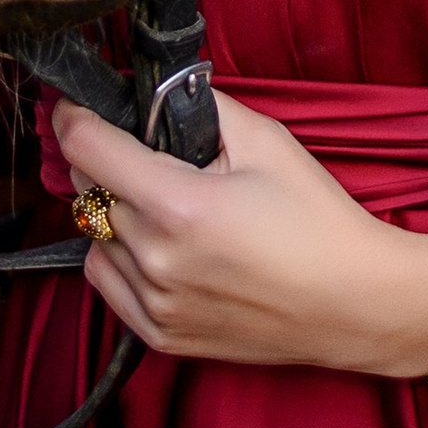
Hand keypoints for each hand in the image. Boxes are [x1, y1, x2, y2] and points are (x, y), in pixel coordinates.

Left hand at [58, 94, 427, 377]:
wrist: (353, 302)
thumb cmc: (317, 218)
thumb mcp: (267, 140)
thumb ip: (201, 106)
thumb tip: (154, 91)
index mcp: (178, 204)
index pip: (86, 148)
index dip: (74, 117)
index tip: (76, 106)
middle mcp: (156, 258)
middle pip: (87, 191)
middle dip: (103, 162)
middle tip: (142, 153)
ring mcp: (155, 302)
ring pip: (93, 237)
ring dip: (112, 212)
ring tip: (161, 205)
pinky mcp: (160, 335)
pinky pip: (106, 282)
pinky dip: (118, 257)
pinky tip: (159, 245)